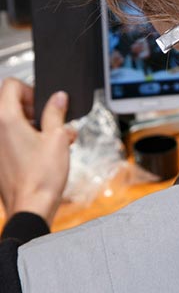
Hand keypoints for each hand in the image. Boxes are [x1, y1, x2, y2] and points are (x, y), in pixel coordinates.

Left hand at [0, 79, 76, 225]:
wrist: (31, 207)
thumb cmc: (41, 177)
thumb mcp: (57, 138)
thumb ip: (56, 113)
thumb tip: (58, 98)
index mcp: (6, 118)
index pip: (12, 85)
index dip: (31, 90)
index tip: (44, 105)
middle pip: (10, 103)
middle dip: (33, 109)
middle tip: (50, 122)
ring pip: (11, 122)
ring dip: (31, 125)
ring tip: (52, 140)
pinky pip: (9, 139)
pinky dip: (24, 139)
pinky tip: (43, 153)